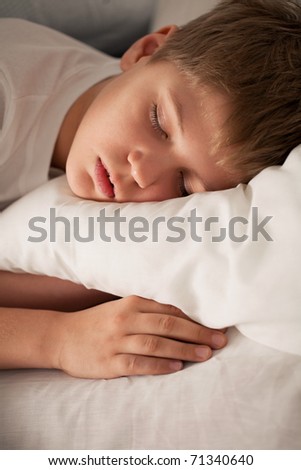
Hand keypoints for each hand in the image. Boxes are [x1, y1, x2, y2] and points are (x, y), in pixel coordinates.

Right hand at [54, 296, 226, 378]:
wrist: (62, 336)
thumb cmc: (98, 322)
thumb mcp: (121, 308)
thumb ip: (148, 310)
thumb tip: (185, 317)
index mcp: (131, 303)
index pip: (170, 309)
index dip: (196, 318)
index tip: (216, 325)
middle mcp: (125, 319)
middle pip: (168, 325)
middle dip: (197, 333)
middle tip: (219, 340)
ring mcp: (117, 341)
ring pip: (156, 344)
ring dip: (184, 349)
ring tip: (205, 355)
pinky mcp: (109, 362)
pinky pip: (139, 364)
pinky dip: (159, 366)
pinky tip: (177, 367)